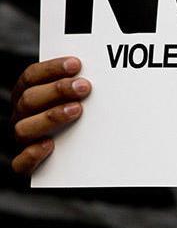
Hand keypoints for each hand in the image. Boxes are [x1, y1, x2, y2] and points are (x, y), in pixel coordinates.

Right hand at [10, 57, 90, 174]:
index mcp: (28, 94)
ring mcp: (23, 139)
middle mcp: (22, 115)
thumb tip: (103, 73)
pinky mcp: (25, 163)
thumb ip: (79, 85)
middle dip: (57, 90)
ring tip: (77, 110)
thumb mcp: (75, 97)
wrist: (71, 158)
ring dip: (50, 117)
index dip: (52, 68)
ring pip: (24, 128)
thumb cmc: (76, 115)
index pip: (32, 76)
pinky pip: (20, 162)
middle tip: (84, 87)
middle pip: (29, 99)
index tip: (76, 64)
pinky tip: (50, 145)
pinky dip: (32, 154)